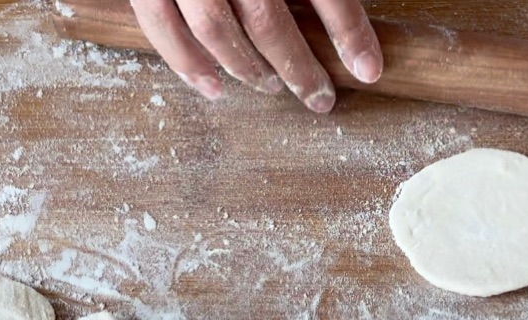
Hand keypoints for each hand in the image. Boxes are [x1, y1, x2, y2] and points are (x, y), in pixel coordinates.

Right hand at [128, 0, 382, 112]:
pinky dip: (186, 61)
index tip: (367, 69)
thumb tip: (350, 25)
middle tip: (318, 96)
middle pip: (266, 16)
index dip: (348, 29)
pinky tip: (212, 85)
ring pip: (214, 27)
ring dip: (246, 68)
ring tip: (268, 85)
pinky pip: (160, 22)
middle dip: (297, 65)